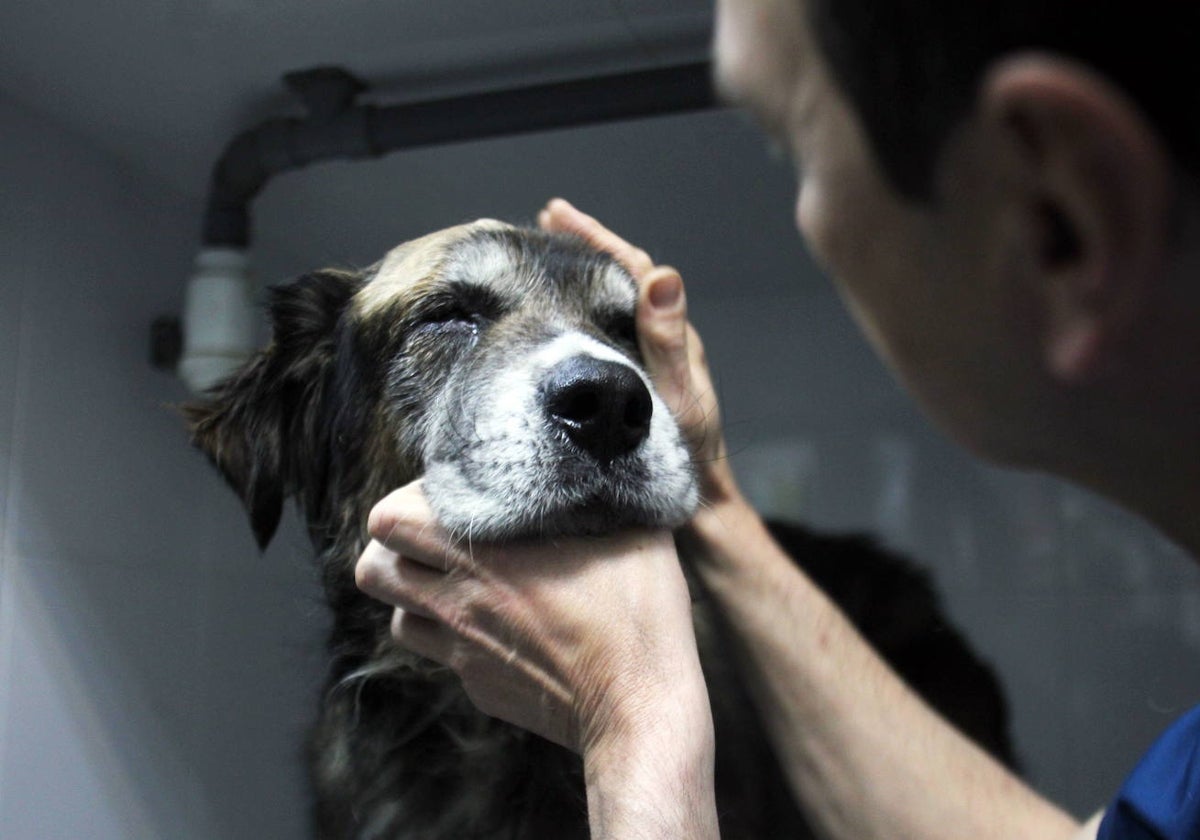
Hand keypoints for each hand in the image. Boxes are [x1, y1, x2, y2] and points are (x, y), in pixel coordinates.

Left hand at [354, 481, 710, 756]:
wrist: (640, 709)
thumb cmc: (639, 614)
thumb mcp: (631, 530)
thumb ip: (601, 489)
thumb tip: (598, 461)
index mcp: (482, 556)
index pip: (388, 520)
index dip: (412, 498)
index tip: (457, 495)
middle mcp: (458, 605)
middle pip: (373, 569)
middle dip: (396, 548)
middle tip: (439, 536)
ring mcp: (465, 653)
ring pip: (399, 618)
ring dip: (419, 595)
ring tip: (462, 582)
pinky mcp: (481, 688)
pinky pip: (445, 655)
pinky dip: (458, 637)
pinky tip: (504, 626)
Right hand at [538, 198, 737, 504]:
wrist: (700, 503)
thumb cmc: (690, 458)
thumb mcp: (678, 399)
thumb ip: (668, 343)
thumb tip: (662, 276)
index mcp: (674, 336)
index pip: (634, 269)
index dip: (597, 237)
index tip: (558, 215)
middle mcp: (665, 339)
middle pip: (624, 275)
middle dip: (588, 243)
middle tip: (548, 219)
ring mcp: (652, 359)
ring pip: (616, 300)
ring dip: (585, 271)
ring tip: (551, 251)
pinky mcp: (639, 379)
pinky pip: (609, 329)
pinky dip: (584, 308)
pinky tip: (562, 314)